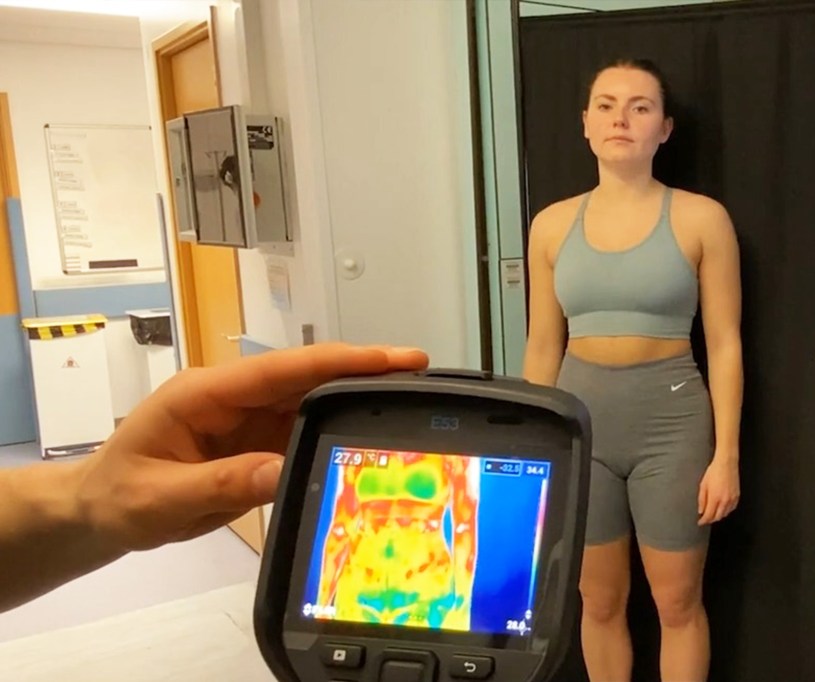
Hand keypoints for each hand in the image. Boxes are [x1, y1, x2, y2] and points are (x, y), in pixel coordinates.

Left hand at [71, 343, 428, 552]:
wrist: (98, 513)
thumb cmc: (118, 497)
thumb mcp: (161, 497)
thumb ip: (220, 484)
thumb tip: (281, 472)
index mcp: (206, 393)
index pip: (282, 369)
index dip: (341, 361)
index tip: (393, 357)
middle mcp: (233, 397)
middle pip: (308, 378)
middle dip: (364, 374)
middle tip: (421, 380)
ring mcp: (247, 419)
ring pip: (312, 402)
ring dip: (356, 402)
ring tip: (407, 409)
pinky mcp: (256, 442)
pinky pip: (303, 432)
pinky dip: (336, 433)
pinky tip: (368, 441)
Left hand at [697, 454, 739, 524]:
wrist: (726, 464)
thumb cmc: (714, 472)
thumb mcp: (703, 485)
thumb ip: (701, 500)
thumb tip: (701, 510)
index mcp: (715, 498)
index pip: (709, 515)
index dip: (704, 521)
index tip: (700, 522)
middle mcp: (724, 500)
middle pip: (717, 517)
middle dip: (710, 519)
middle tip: (705, 519)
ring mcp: (732, 499)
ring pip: (725, 514)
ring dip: (718, 516)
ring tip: (713, 513)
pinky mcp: (737, 496)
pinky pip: (732, 509)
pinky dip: (726, 511)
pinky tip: (722, 508)